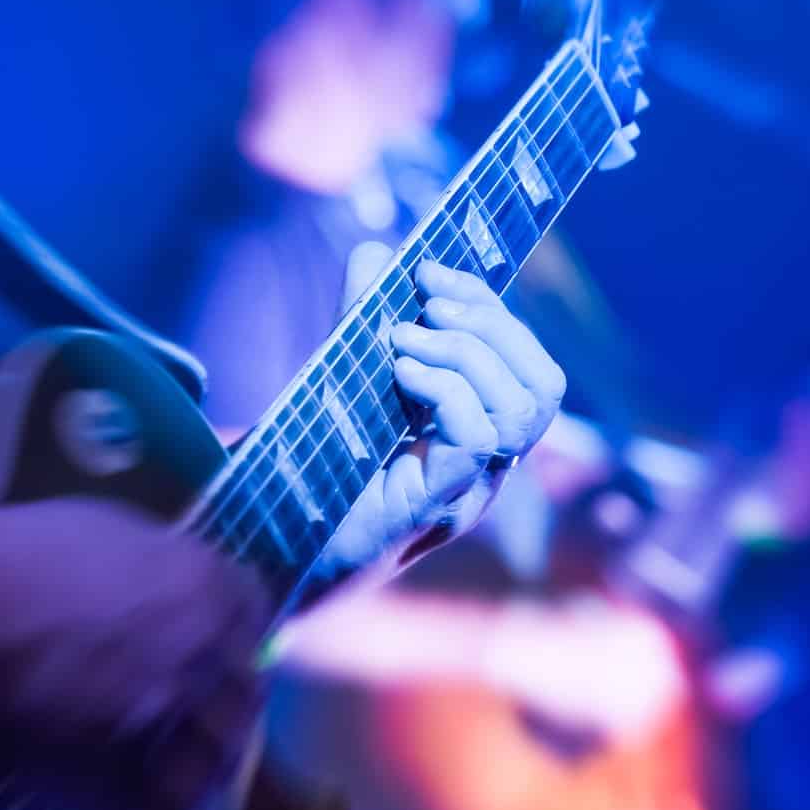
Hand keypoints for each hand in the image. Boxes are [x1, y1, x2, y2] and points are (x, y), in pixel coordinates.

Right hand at [0, 499, 269, 809]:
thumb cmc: (23, 548)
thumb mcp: (111, 527)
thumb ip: (157, 561)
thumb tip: (164, 581)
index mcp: (204, 585)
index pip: (255, 612)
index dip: (238, 629)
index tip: (222, 639)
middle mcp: (200, 653)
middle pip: (243, 691)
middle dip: (229, 702)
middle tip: (209, 713)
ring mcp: (161, 716)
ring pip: (217, 758)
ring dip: (209, 764)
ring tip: (193, 774)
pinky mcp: (114, 768)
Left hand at [328, 243, 566, 564]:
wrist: (265, 555)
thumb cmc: (310, 474)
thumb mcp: (343, 381)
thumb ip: (362, 322)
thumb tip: (377, 253)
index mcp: (476, 435)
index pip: (530, 366)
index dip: (491, 309)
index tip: (430, 273)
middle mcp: (485, 469)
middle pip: (543, 385)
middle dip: (492, 324)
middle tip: (426, 303)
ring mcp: (467, 494)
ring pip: (522, 411)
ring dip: (467, 354)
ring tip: (403, 342)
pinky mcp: (435, 509)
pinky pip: (478, 440)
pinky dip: (447, 390)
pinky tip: (400, 375)